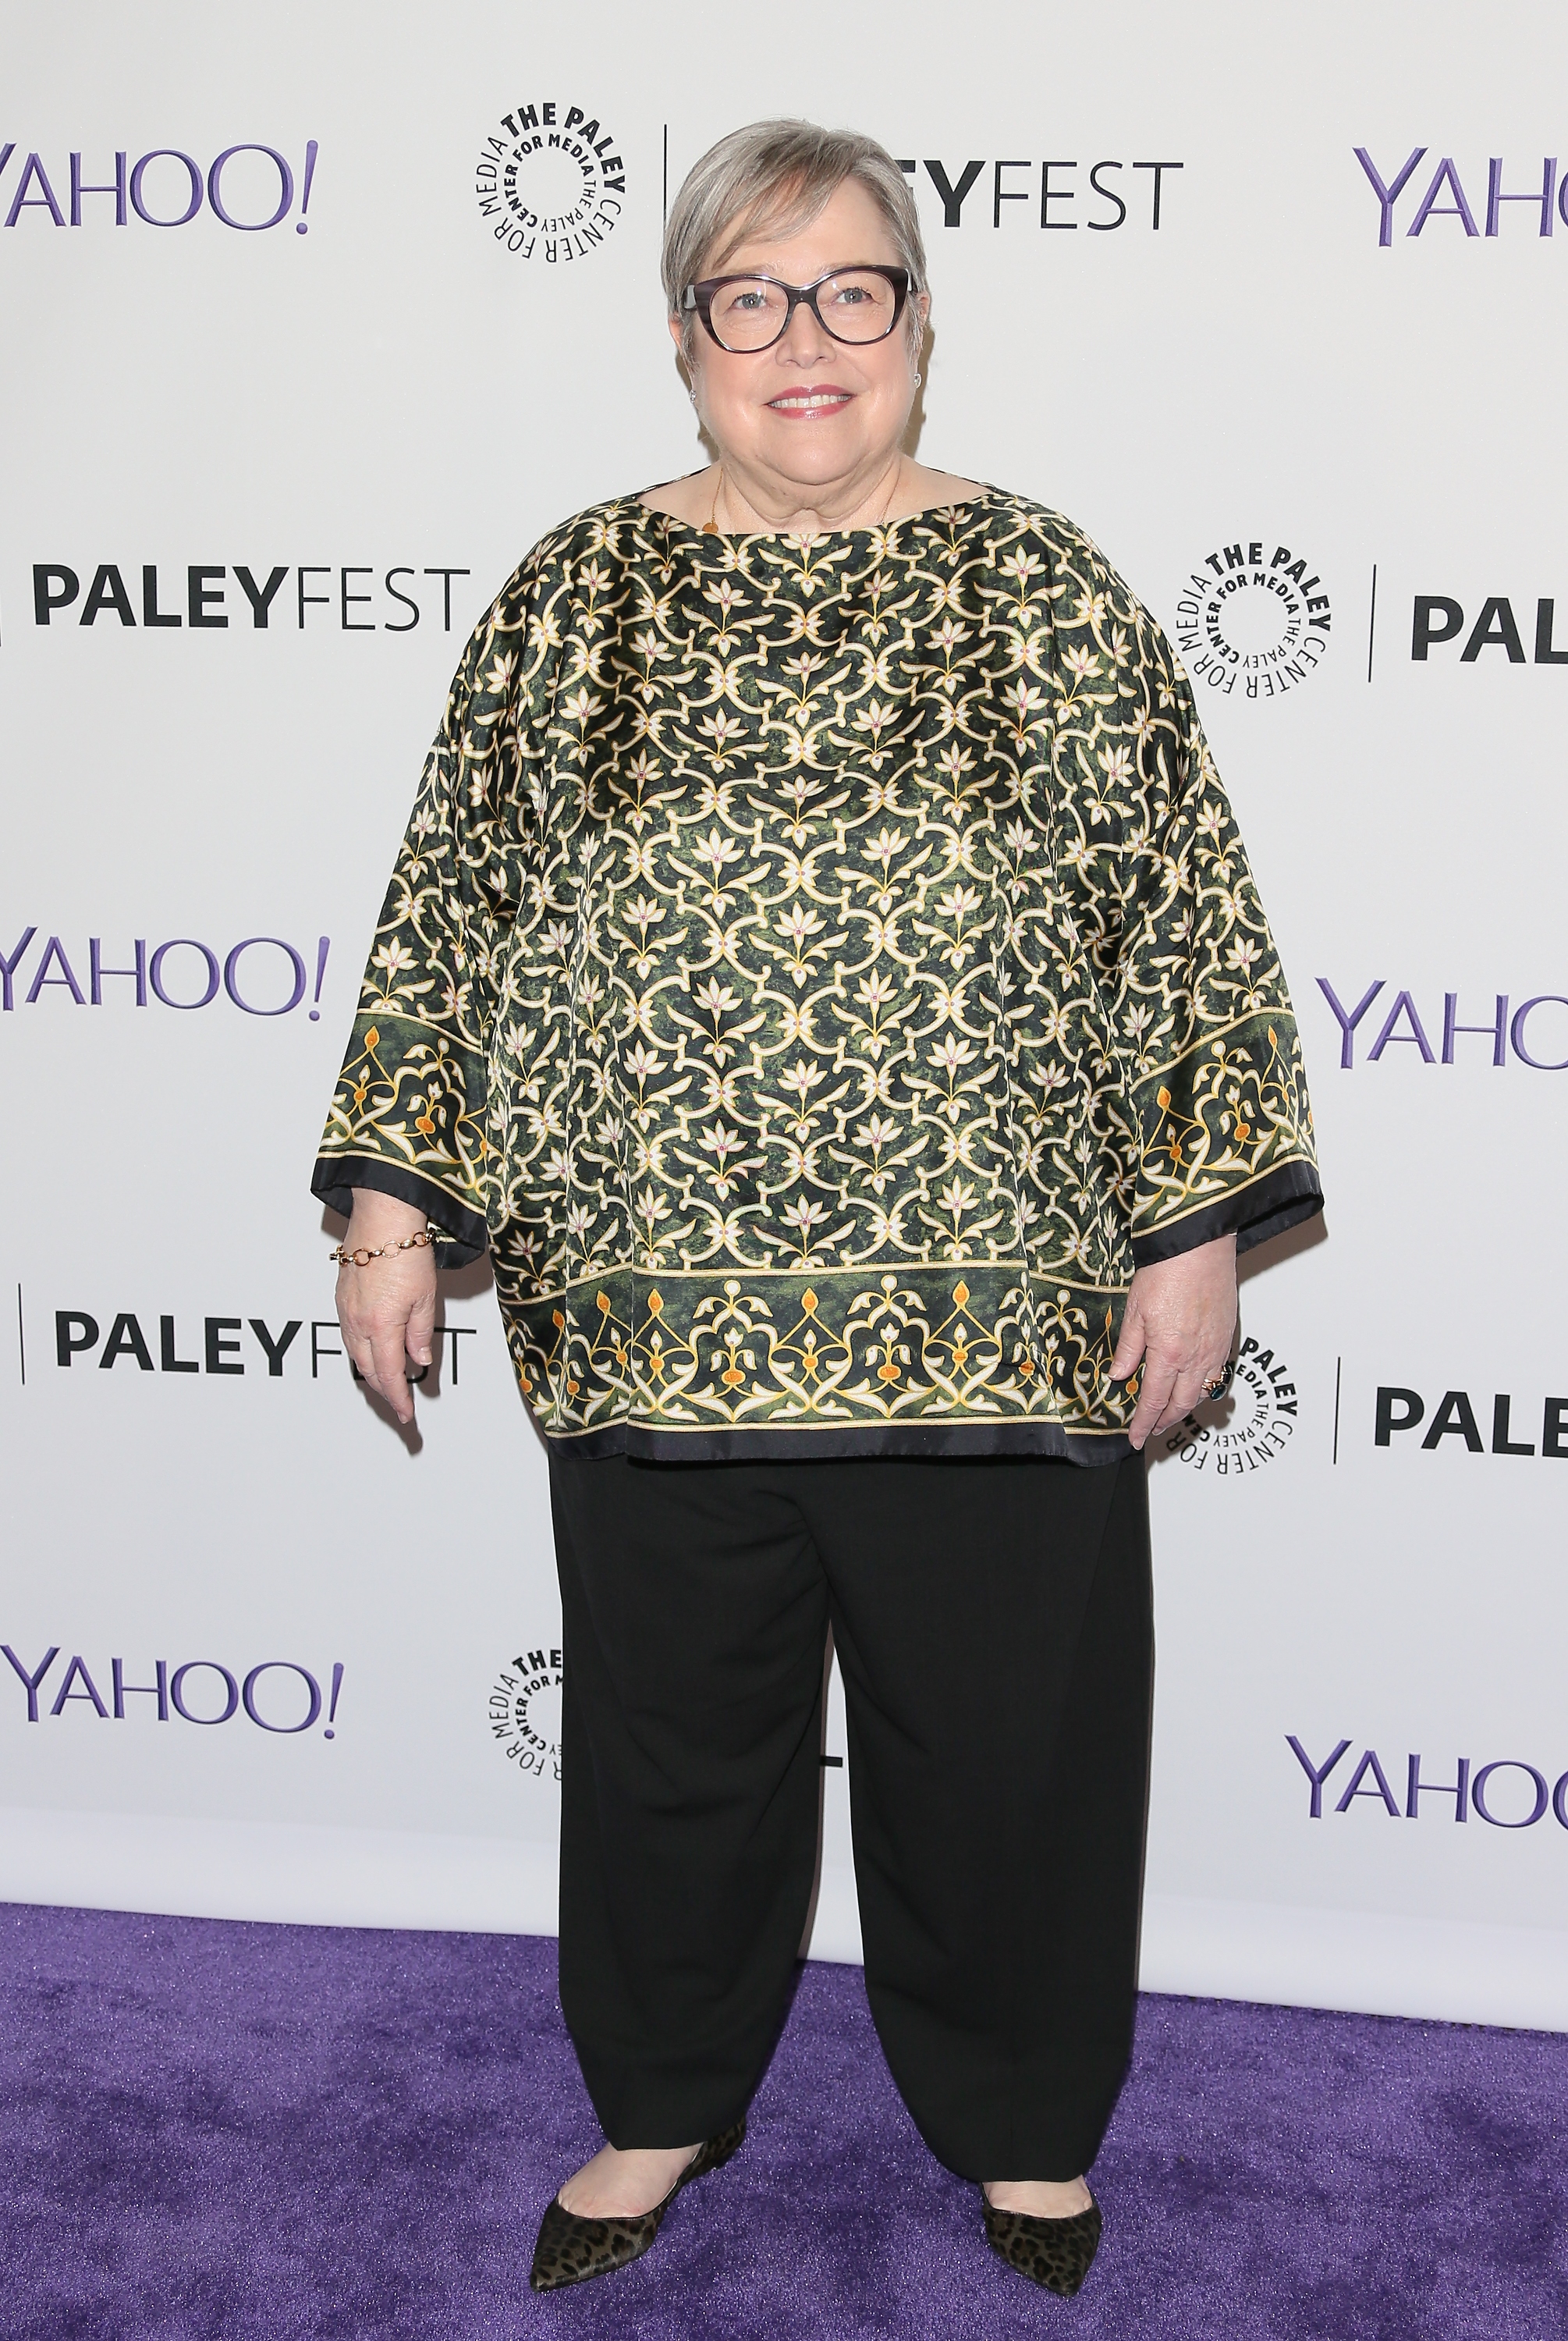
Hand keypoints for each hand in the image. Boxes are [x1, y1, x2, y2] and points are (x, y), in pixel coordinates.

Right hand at [335, 1190, 437, 1425]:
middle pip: (369, 1370)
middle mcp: (358, 1321)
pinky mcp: (341, 1298)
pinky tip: (370, 1353)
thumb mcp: (426, 1296)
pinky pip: (348, 1336)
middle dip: (385, 1392)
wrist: (382, 1216)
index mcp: (382, 1325)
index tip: (407, 1414)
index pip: (390, 1374)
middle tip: (400, 1405)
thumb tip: (420, 1359)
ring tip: (387, 1384)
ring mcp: (346, 1310)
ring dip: (371, 1373)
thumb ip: (420, 1332)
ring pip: (355, 1355)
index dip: (398, 1398)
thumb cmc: (406, 1248)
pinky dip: (360, 1352)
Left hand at [1110, 1233, 1237, 1450]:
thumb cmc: (1167, 1271)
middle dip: (1165, 1422)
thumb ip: (1129, 1349)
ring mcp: (1215, 1349)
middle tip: (1151, 1430)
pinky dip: (1206, 1389)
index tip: (1136, 1437)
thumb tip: (1118, 1375)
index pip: (1154, 1401)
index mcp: (1169, 1353)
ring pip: (1202, 1393)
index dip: (1143, 1423)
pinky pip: (1218, 1375)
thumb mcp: (1135, 1311)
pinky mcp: (1227, 1337)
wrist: (1198, 1247)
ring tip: (1171, 1413)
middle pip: (1181, 1404)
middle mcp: (1196, 1357)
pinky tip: (1196, 1387)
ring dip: (1185, 1408)